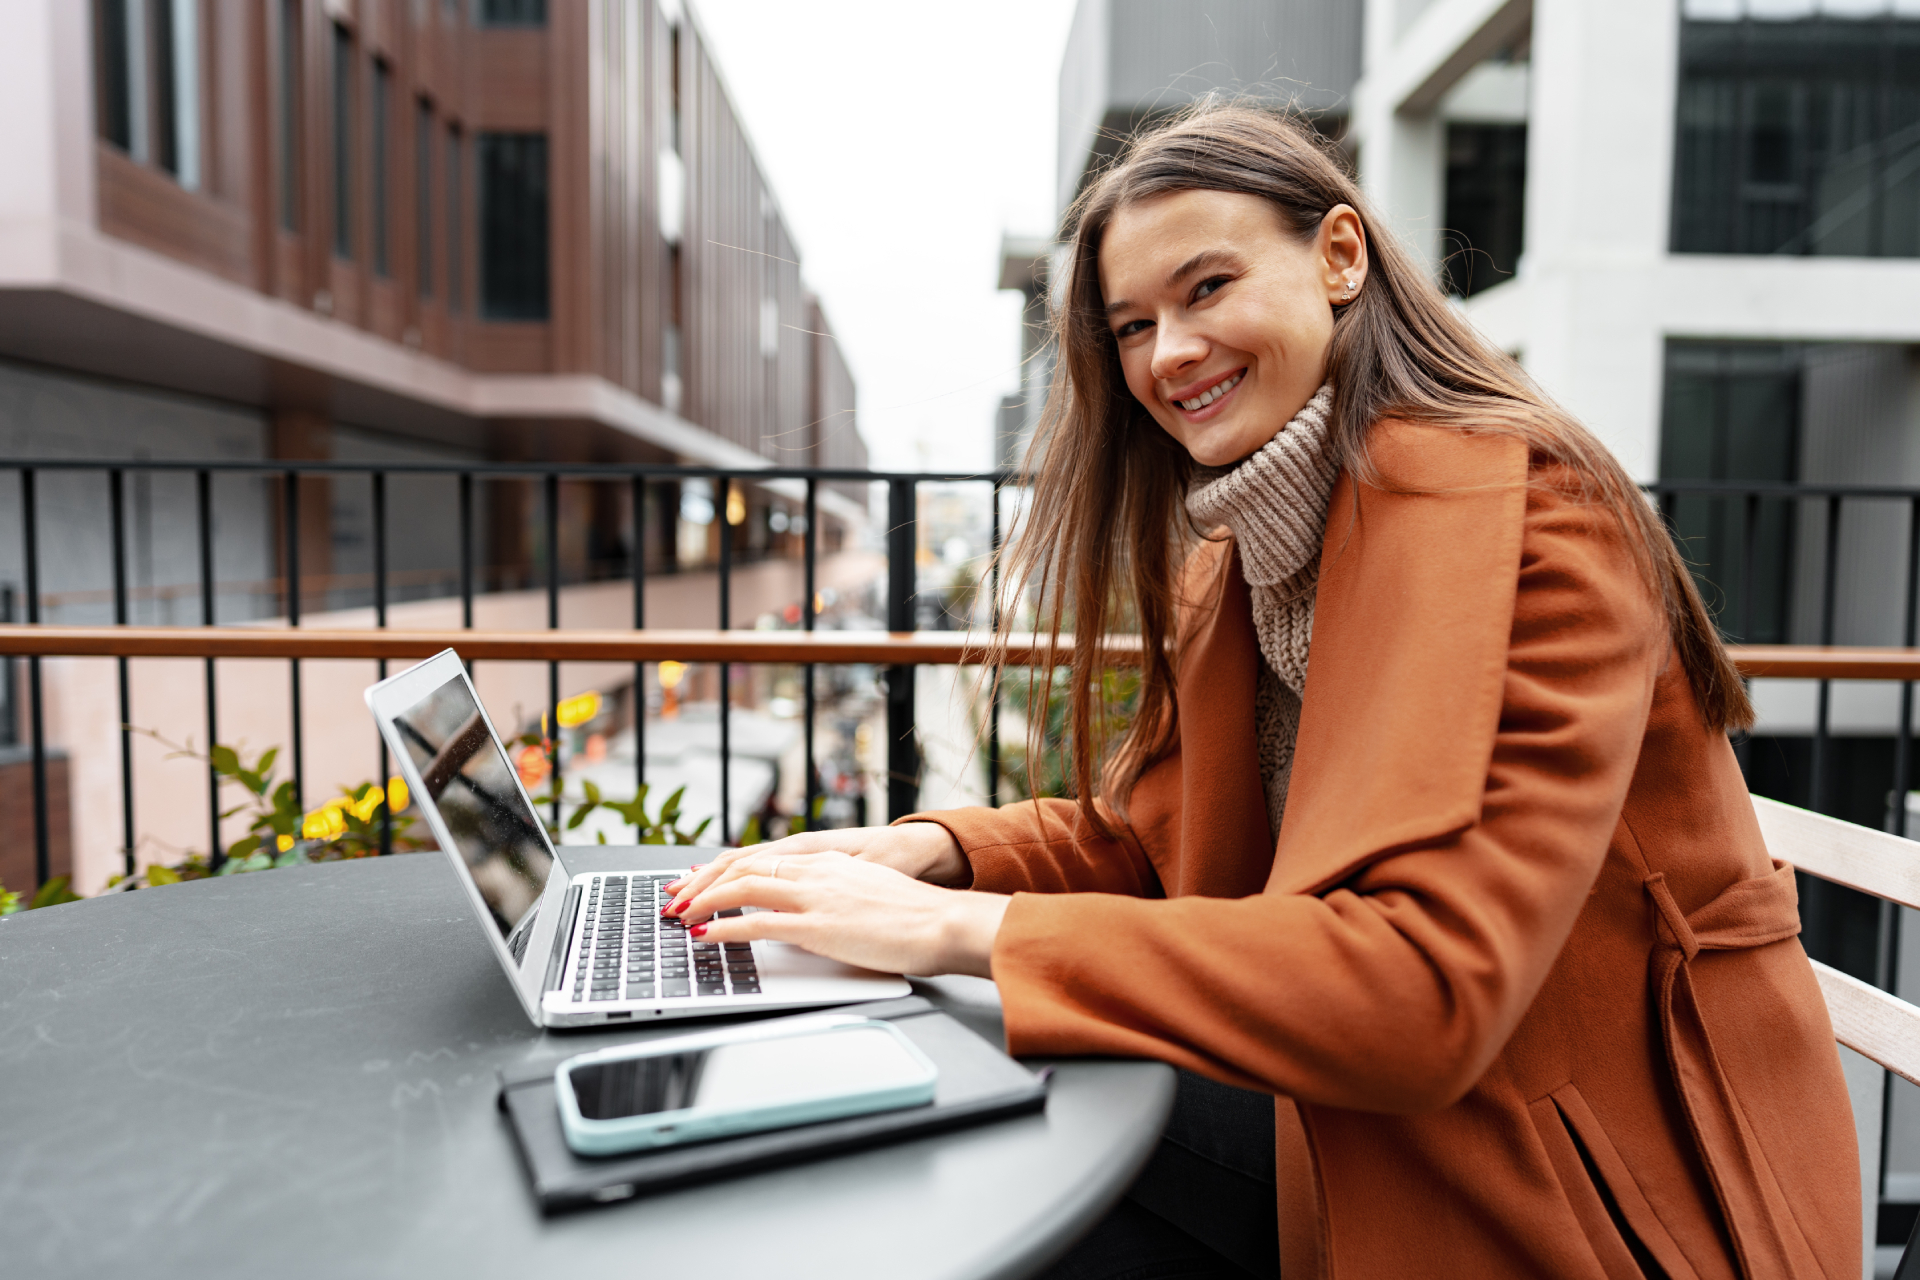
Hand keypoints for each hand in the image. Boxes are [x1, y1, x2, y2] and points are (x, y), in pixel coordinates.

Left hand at [670, 822, 968, 903]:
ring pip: (743, 888)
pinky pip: (757, 924)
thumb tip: (806, 913)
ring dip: (703, 901)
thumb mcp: (865, 893)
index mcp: (826, 861)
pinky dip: (724, 929)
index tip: (695, 881)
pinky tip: (705, 936)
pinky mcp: (817, 926)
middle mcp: (815, 871)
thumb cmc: (913, 917)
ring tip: (680, 916)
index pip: (759, 857)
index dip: (720, 869)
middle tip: (673, 899)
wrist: (942, 923)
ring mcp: (815, 896)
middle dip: (700, 884)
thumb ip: (832, 896)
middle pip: (742, 866)